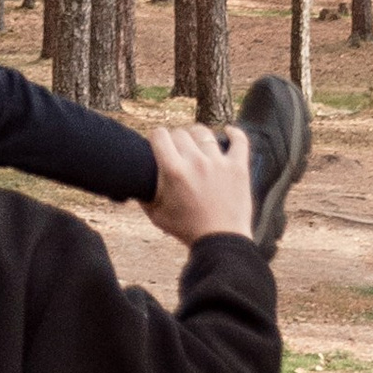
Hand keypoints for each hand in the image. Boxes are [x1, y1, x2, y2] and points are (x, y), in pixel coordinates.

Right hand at [146, 121, 259, 246]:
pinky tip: (228, 131)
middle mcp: (195, 162)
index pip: (159, 135)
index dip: (156, 137)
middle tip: (178, 152)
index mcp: (173, 170)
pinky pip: (239, 140)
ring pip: (204, 133)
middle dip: (176, 140)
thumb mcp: (156, 214)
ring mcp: (219, 162)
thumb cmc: (187, 230)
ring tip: (198, 145)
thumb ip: (143, 195)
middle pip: (180, 133)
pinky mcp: (238, 167)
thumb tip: (134, 183)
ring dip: (198, 136)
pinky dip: (234, 133)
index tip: (159, 144)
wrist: (220, 242)